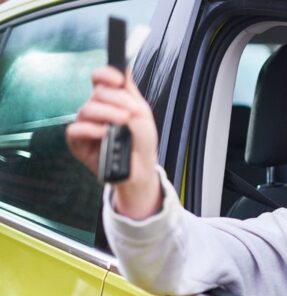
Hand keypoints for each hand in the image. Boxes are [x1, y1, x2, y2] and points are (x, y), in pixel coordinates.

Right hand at [66, 66, 161, 218]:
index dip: (105, 75)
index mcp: (110, 100)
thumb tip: (124, 68)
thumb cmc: (141, 141)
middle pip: (97, 93)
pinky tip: (104, 133)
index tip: (118, 80)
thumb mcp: (142, 113)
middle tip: (131, 113)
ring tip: (123, 122)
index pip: (99, 80)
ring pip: (87, 109)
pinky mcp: (78, 143)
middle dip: (116, 100)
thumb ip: (130, 92)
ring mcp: (86, 125)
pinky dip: (90, 129)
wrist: (141, 168)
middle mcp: (96, 110)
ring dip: (108, 113)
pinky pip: (75, 130)